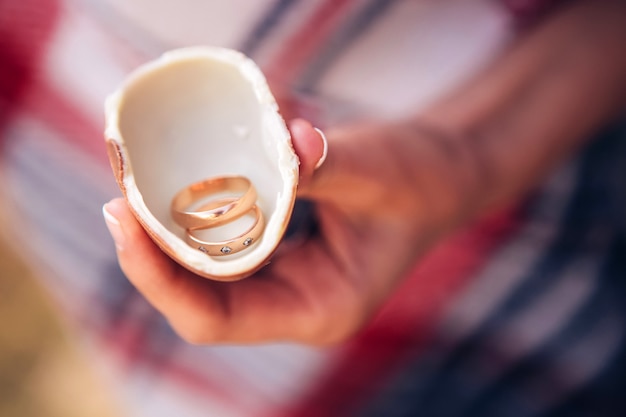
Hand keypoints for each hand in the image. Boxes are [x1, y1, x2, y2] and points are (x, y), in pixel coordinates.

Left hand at [103, 117, 471, 344]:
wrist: (439, 173)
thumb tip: (280, 139)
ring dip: (168, 235)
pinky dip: (196, 218)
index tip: (128, 223)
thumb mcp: (376, 170)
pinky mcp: (280, 253)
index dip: (162, 279)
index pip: (217, 318)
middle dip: (153, 253)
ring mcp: (285, 281)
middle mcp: (294, 304)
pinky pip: (223, 244)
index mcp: (320, 308)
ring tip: (136, 189)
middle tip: (121, 199)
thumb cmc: (419, 180)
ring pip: (205, 273)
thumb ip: (323, 163)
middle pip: (200, 297)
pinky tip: (178, 186)